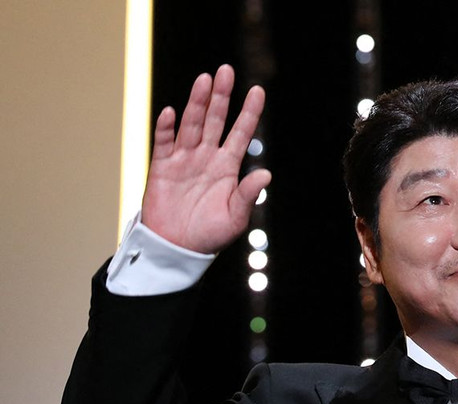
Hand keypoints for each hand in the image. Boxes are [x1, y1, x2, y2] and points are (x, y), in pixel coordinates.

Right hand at [141, 64, 270, 253]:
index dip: (249, 112)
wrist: (177, 248)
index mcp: (227, 167)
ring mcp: (184, 160)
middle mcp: (207, 157)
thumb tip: (266, 174)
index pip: (241, 133)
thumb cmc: (209, 235)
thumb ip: (248, 194)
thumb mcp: (235, 217)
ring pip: (191, 124)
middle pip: (215, 120)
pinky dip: (167, 127)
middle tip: (226, 71)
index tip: (258, 90)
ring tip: (205, 80)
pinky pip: (164, 142)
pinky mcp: (162, 167)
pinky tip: (172, 111)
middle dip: (221, 96)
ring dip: (197, 103)